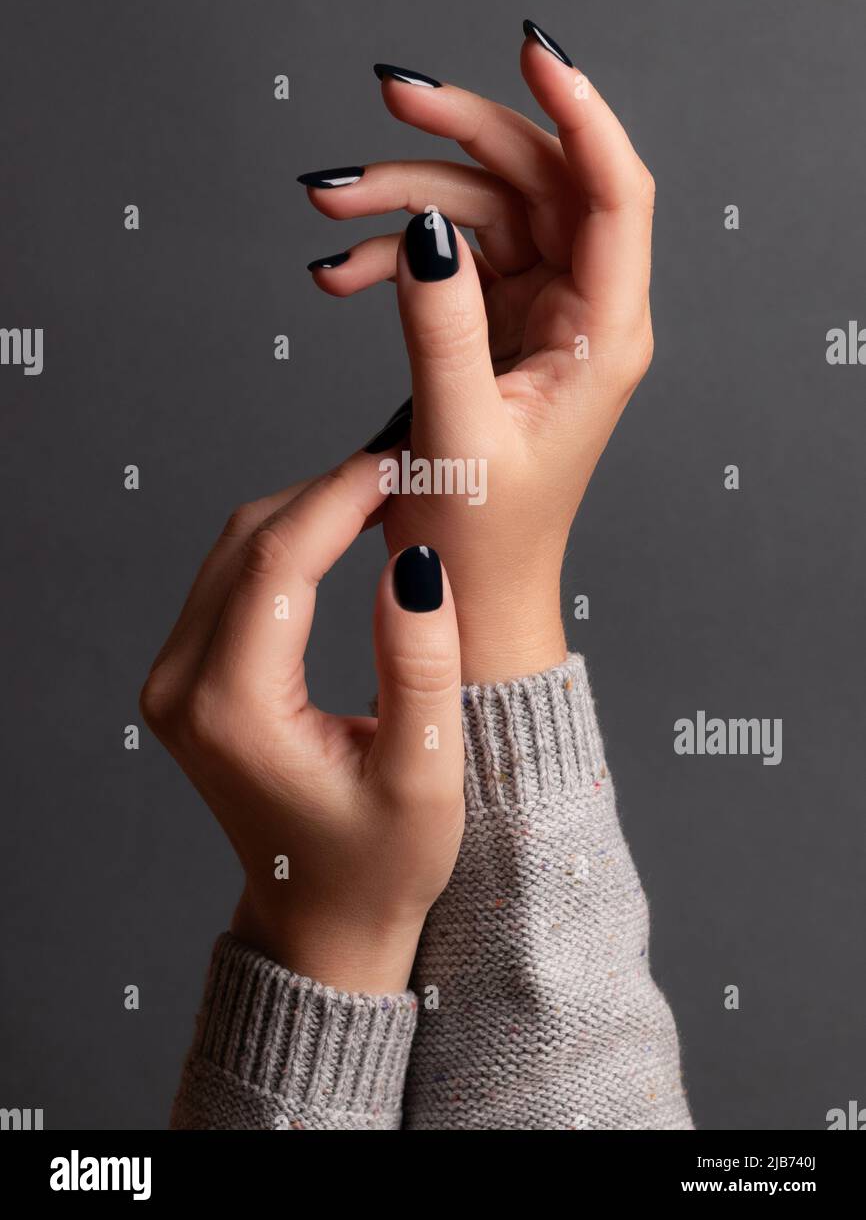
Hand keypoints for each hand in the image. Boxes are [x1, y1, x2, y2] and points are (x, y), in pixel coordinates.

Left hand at [140, 454, 464, 993]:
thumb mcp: (424, 773)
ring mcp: (172, 684)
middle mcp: (181, 689)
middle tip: (406, 469)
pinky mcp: (184, 681)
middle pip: (248, 541)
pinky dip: (287, 544)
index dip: (344, 496)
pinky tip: (342, 535)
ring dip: (307, 511)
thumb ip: (419, 664)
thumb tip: (413, 561)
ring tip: (385, 496)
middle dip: (328, 492)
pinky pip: (229, 579)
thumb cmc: (380, 861)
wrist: (320, 917)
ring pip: (233, 549)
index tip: (405, 460)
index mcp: (232, 710)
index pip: (279, 561)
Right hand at [301, 22, 654, 683]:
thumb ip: (440, 326)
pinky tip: (339, 270)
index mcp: (606, 336)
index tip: (533, 52)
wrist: (468, 590)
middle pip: (537, 182)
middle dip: (459, 137)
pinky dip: (394, 253)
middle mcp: (584, 313)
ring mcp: (540, 314)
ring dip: (404, 201)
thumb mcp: (456, 432)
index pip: (614, 193)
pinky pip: (449, 258)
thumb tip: (427, 230)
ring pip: (482, 212)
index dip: (582, 113)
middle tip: (390, 100)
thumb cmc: (483, 538)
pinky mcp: (497, 324)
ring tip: (329, 206)